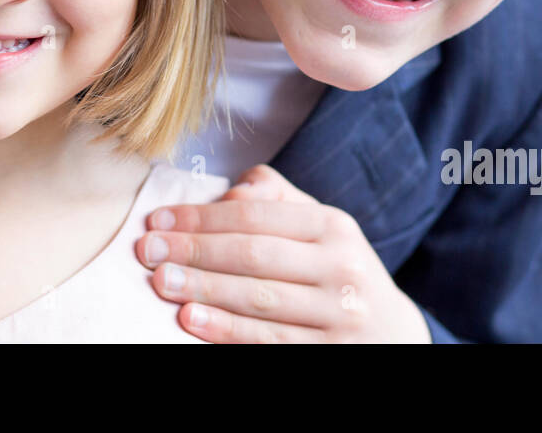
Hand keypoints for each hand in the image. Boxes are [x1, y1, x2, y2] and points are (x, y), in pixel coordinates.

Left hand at [134, 164, 432, 342]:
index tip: (159, 220)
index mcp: (334, 227)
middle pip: (253, 255)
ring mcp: (336, 315)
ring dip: (202, 289)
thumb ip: (279, 199)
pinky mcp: (327, 353)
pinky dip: (225, 330)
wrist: (392, 335)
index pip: (256, 216)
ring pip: (257, 299)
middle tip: (148, 250)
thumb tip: (234, 187)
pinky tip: (191, 319)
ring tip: (160, 281)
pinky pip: (267, 340)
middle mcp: (340, 268)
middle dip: (194, 251)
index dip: (202, 217)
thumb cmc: (339, 271)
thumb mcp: (323, 228)